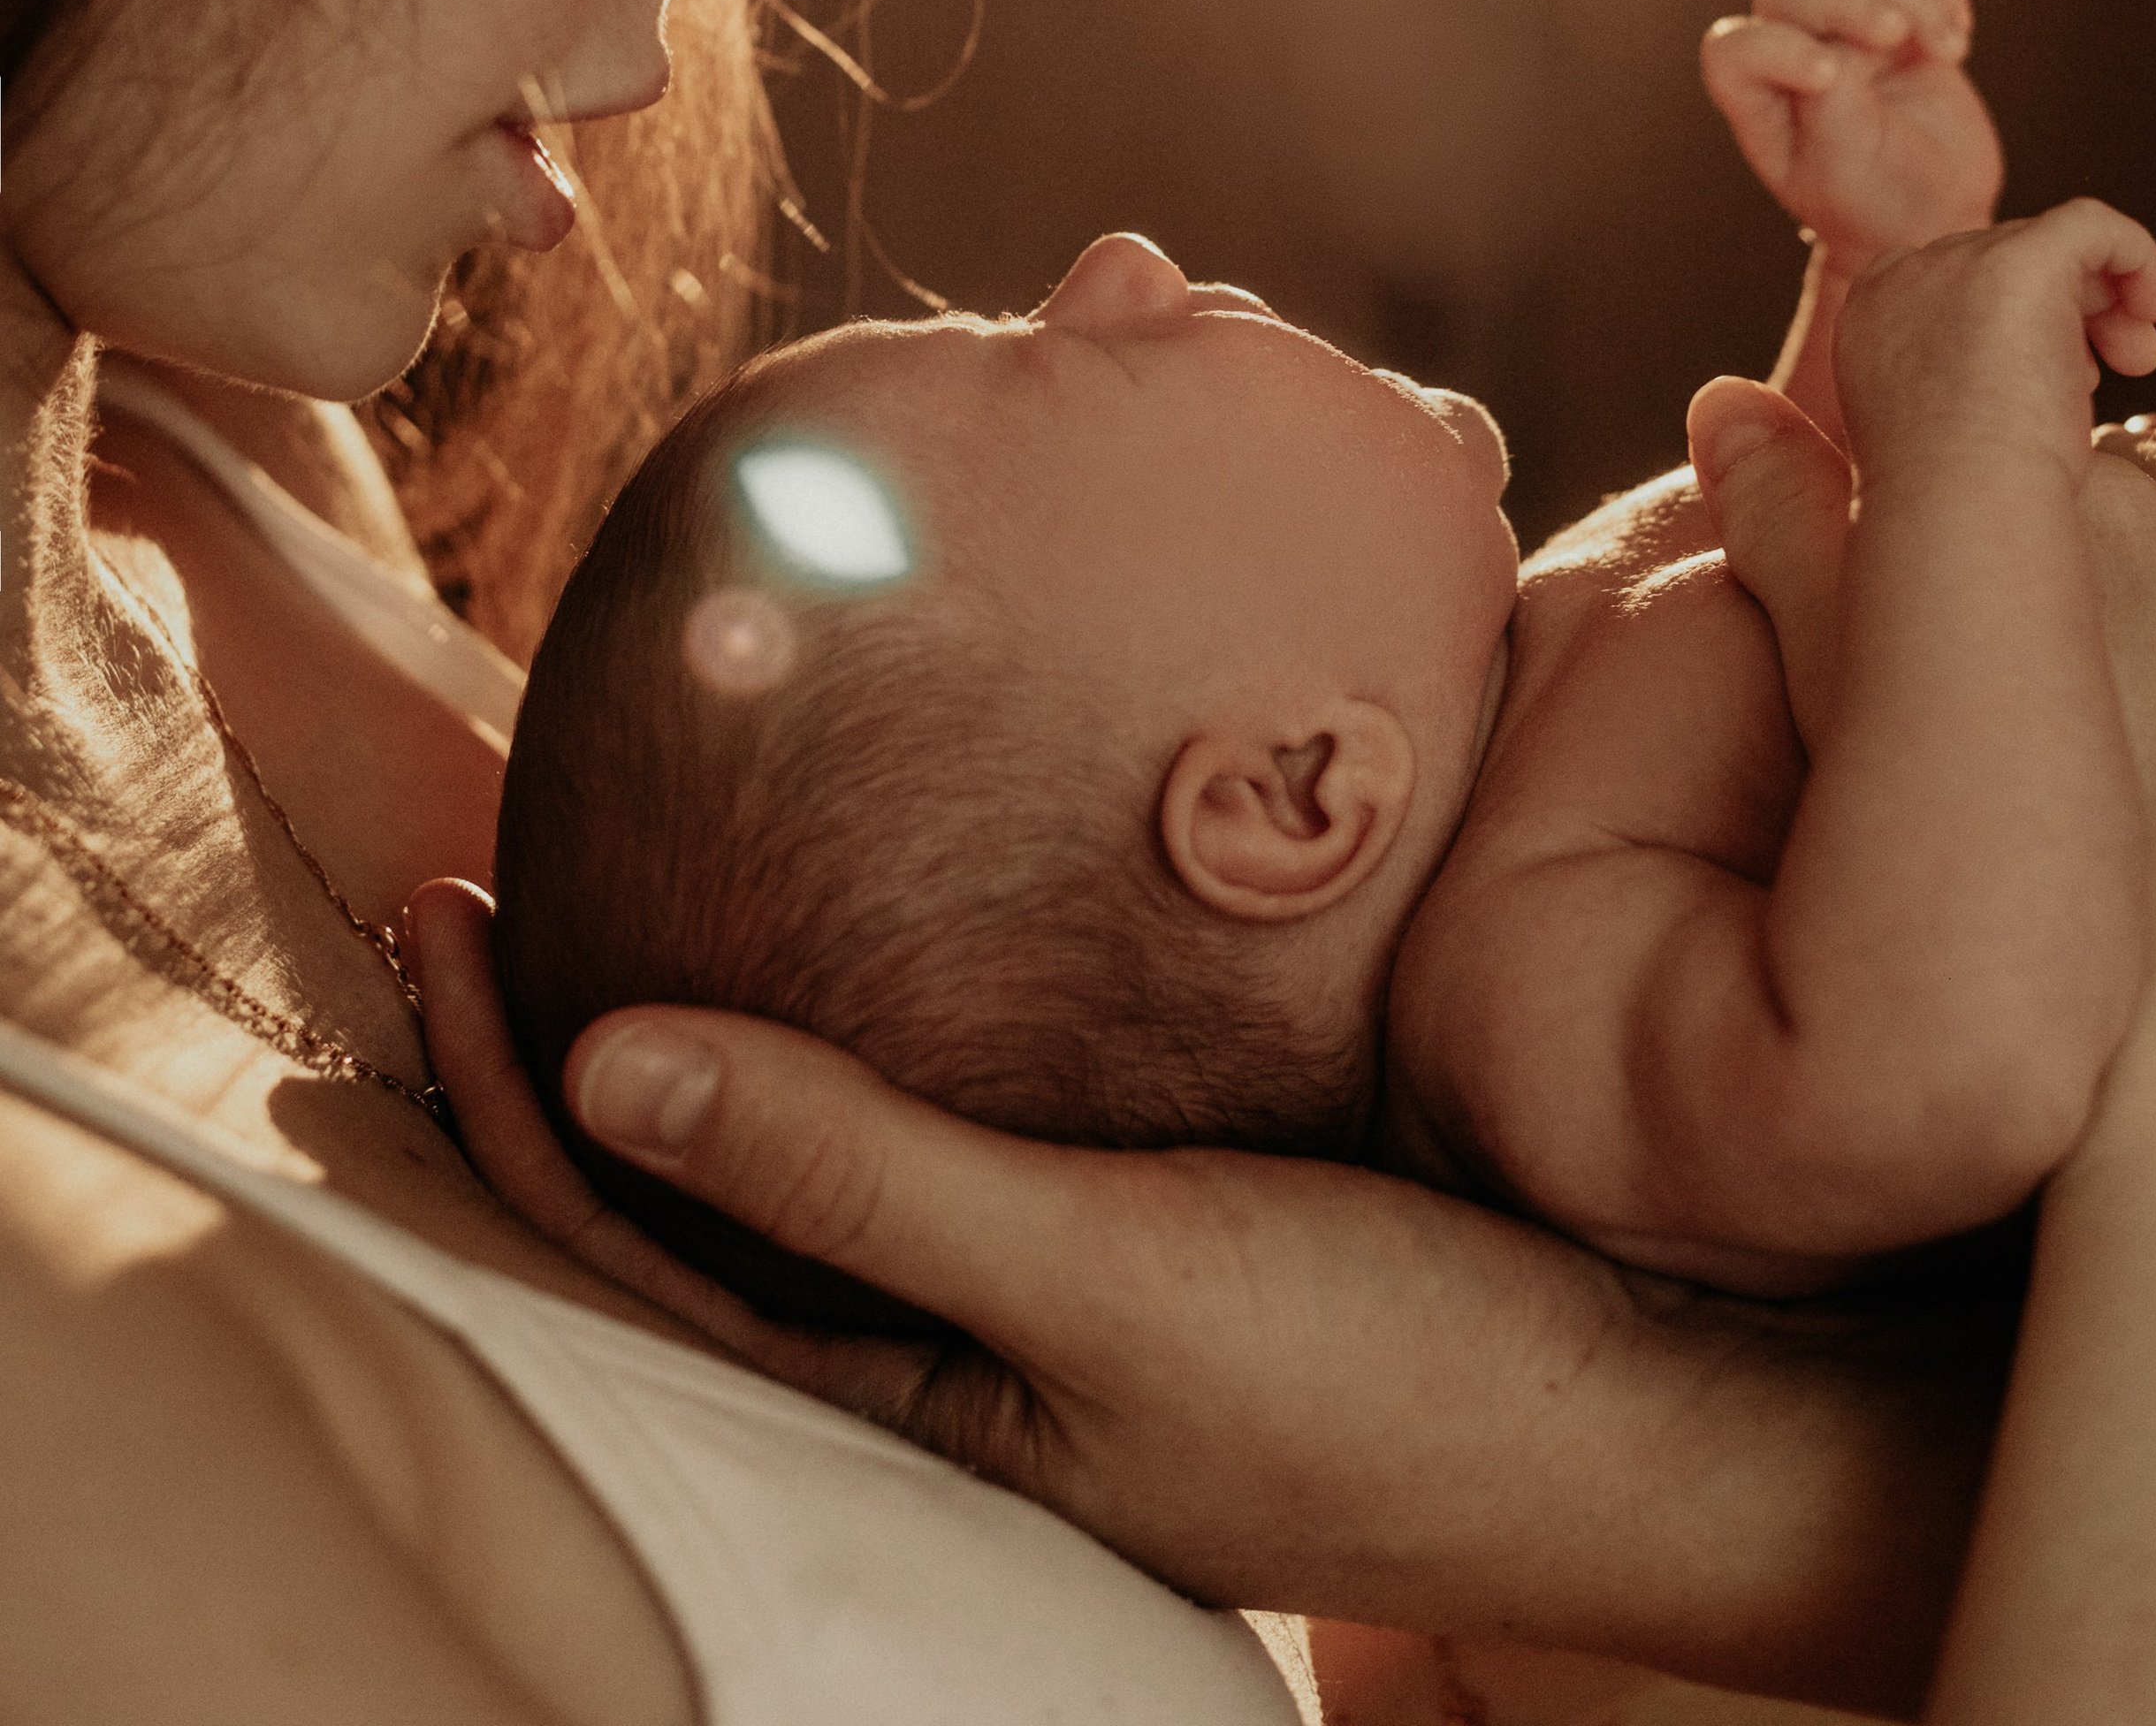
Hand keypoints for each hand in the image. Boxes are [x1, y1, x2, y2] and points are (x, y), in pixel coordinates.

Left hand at [413, 741, 1988, 1702]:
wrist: (1649, 1399)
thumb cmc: (1383, 1383)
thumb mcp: (1105, 1287)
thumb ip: (865, 1178)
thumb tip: (608, 1057)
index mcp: (911, 1390)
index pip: (635, 1232)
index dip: (513, 1082)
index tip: (445, 903)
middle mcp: (957, 1320)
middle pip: (714, 1153)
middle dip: (594, 1008)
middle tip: (506, 836)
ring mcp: (1056, 1240)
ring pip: (843, 1092)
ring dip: (744, 964)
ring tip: (669, 818)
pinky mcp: (1157, 1162)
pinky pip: (985, 1048)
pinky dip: (916, 946)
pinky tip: (921, 843)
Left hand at [1702, 0, 2002, 271]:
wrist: (1937, 215)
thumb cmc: (1878, 204)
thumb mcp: (1849, 171)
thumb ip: (1833, 107)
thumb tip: (1839, 47)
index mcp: (1757, 102)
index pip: (1732, 49)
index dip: (1773, 48)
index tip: (1830, 78)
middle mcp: (1789, 56)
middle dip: (1846, 0)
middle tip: (1898, 35)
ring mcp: (1841, 30)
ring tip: (1948, 49)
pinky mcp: (1894, 16)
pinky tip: (1955, 35)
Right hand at [1835, 198, 2155, 486]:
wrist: (1957, 508)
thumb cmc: (1955, 501)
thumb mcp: (1935, 425)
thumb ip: (1956, 374)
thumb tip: (2022, 362)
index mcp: (1871, 314)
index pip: (1949, 280)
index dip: (2004, 316)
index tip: (2040, 375)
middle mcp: (1907, 275)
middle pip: (2005, 259)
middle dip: (2066, 312)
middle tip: (2105, 379)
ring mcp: (1960, 262)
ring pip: (2051, 247)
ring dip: (2103, 302)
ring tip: (2135, 362)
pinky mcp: (2022, 260)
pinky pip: (2091, 224)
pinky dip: (2134, 253)